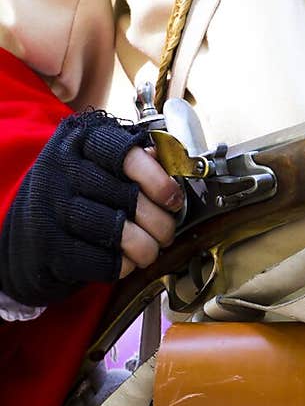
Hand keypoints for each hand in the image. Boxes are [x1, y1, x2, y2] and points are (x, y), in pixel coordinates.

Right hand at [0, 110, 182, 305]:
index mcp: (79, 140)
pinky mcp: (48, 244)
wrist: (31, 232)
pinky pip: (99, 259)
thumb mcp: (101, 163)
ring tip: (151, 250)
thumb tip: (173, 168)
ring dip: (145, 247)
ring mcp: (49, 205)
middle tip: (167, 232)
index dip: (158, 179)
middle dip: (159, 221)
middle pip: (126, 196)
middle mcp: (60, 168)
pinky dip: (122, 265)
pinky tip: (126, 262)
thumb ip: (136, 159)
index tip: (173, 200)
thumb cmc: (79, 193)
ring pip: (114, 230)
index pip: (125, 153)